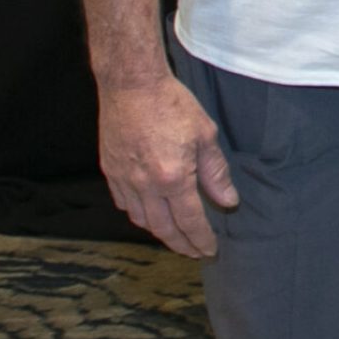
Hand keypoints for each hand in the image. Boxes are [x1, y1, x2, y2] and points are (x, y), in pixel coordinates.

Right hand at [96, 74, 237, 257]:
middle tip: (194, 252)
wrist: (131, 86)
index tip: (210, 250)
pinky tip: (149, 214)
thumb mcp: (205, 134)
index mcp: (173, 177)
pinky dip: (139, 215)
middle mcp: (145, 185)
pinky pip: (124, 204)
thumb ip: (215, 172)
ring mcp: (124, 180)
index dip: (201, 238)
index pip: (190, 220)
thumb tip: (228, 201)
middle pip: (163, 228)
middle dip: (181, 244)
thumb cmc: (172, 104)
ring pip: (141, 220)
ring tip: (175, 236)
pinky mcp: (110, 172)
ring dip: (159, 232)